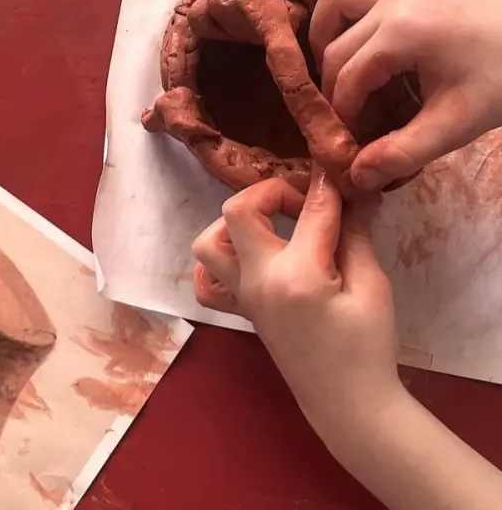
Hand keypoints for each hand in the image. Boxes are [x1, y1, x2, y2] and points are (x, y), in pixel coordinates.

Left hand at [192, 169, 400, 436]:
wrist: (349, 405)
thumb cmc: (368, 347)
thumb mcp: (374, 287)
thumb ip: (356, 236)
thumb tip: (354, 194)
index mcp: (298, 275)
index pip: (310, 212)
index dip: (327, 188)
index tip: (337, 176)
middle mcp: (259, 281)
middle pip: (237, 211)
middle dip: (270, 192)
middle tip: (303, 204)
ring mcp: (243, 296)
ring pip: (209, 242)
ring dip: (237, 224)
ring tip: (274, 229)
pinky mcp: (241, 309)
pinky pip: (207, 282)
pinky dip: (218, 262)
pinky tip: (249, 258)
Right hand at [310, 0, 501, 191]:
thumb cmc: (501, 84)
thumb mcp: (455, 125)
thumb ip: (403, 152)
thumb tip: (356, 176)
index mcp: (399, 33)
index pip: (347, 78)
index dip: (344, 114)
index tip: (352, 139)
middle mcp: (391, 0)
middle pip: (336, 46)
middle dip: (335, 86)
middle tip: (353, 117)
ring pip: (336, 0)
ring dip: (326, 33)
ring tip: (339, 69)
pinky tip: (364, 25)